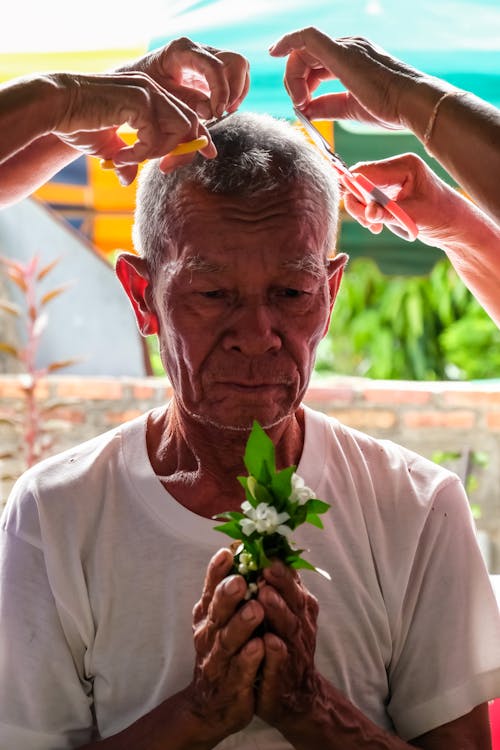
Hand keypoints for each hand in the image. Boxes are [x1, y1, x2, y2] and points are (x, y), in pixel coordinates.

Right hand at [51, 71, 213, 184]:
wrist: (55, 107)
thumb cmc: (77, 123)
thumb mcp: (106, 147)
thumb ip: (124, 159)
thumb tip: (128, 178)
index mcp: (150, 96)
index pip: (187, 116)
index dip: (198, 138)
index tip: (200, 156)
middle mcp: (153, 90)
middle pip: (191, 123)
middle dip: (183, 151)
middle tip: (164, 168)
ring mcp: (147, 92)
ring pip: (179, 129)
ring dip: (160, 152)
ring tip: (132, 158)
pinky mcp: (138, 100)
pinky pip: (155, 136)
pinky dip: (141, 153)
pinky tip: (120, 156)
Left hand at [118, 37, 249, 121]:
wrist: (135, 83)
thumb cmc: (144, 88)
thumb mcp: (162, 97)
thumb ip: (186, 103)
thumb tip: (211, 111)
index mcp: (182, 50)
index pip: (215, 66)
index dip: (221, 91)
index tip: (217, 113)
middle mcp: (199, 50)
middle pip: (235, 62)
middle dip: (234, 90)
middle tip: (221, 112)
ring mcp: (207, 58)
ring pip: (239, 68)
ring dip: (237, 92)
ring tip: (222, 111)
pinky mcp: (211, 70)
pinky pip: (235, 78)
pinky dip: (234, 94)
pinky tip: (221, 108)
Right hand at [188, 548, 263, 743]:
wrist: (212, 706)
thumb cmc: (222, 651)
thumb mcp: (221, 618)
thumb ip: (228, 589)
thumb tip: (241, 549)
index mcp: (208, 615)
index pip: (211, 588)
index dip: (217, 571)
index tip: (228, 551)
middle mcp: (209, 634)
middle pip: (217, 611)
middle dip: (228, 594)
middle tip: (241, 580)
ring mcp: (218, 661)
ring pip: (228, 640)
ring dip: (241, 624)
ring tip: (255, 609)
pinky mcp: (232, 685)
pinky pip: (240, 671)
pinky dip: (248, 659)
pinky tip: (259, 647)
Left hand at [255, 560, 321, 729]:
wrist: (296, 697)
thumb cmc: (284, 644)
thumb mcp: (287, 612)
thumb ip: (281, 585)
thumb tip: (268, 549)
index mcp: (298, 607)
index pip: (292, 581)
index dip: (281, 566)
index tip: (267, 549)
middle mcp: (299, 625)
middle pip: (293, 600)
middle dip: (281, 584)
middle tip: (266, 567)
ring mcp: (293, 650)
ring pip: (287, 628)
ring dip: (277, 611)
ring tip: (263, 596)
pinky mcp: (282, 676)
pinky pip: (280, 663)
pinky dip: (276, 653)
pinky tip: (270, 643)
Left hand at [269, 27, 421, 128]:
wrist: (411, 104)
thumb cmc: (391, 109)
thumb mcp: (351, 109)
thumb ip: (327, 107)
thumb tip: (306, 111)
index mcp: (354, 59)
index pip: (318, 63)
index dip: (301, 79)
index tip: (297, 98)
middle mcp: (349, 47)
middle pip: (306, 56)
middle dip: (295, 81)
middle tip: (300, 105)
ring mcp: (346, 46)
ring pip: (303, 50)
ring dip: (294, 77)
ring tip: (301, 102)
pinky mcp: (341, 52)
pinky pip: (306, 38)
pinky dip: (288, 42)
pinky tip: (275, 53)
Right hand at [338, 153, 473, 246]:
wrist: (454, 226)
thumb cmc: (440, 216)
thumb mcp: (412, 215)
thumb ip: (387, 213)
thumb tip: (366, 212)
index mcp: (405, 165)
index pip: (367, 170)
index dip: (355, 188)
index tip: (355, 208)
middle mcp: (396, 169)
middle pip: (361, 181)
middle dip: (359, 203)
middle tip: (367, 222)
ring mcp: (392, 181)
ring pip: (362, 193)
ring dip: (364, 212)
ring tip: (375, 227)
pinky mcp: (390, 194)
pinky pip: (369, 202)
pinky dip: (369, 215)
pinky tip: (378, 226)